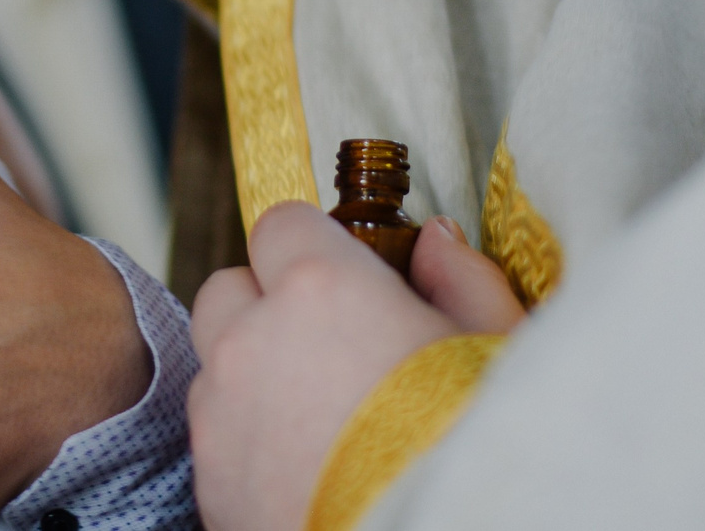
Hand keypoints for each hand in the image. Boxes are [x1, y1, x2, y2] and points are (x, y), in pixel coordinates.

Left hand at [188, 205, 520, 530]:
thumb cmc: (469, 443)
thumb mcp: (493, 346)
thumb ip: (460, 277)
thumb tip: (435, 242)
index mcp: (321, 287)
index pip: (280, 223)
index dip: (312, 248)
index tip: (343, 277)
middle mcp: (253, 339)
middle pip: (228, 290)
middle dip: (265, 305)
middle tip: (327, 345)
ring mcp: (222, 414)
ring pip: (217, 368)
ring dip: (254, 377)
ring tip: (322, 419)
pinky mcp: (211, 481)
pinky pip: (217, 439)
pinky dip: (248, 444)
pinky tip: (307, 469)